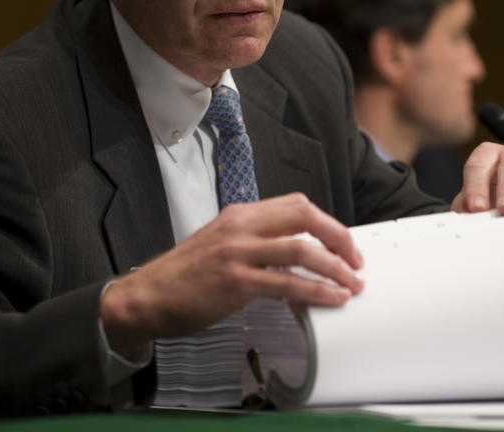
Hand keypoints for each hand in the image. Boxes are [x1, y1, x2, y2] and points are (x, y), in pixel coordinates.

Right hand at [100, 193, 362, 357]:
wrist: (146, 297)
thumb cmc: (184, 276)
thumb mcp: (221, 244)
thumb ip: (256, 242)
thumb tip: (296, 255)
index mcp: (240, 214)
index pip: (296, 205)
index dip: (327, 223)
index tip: (343, 245)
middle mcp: (241, 225)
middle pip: (306, 216)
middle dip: (339, 238)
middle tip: (356, 262)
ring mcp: (238, 252)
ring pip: (302, 249)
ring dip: (335, 268)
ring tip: (352, 284)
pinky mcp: (235, 281)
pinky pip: (287, 283)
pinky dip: (316, 290)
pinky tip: (331, 298)